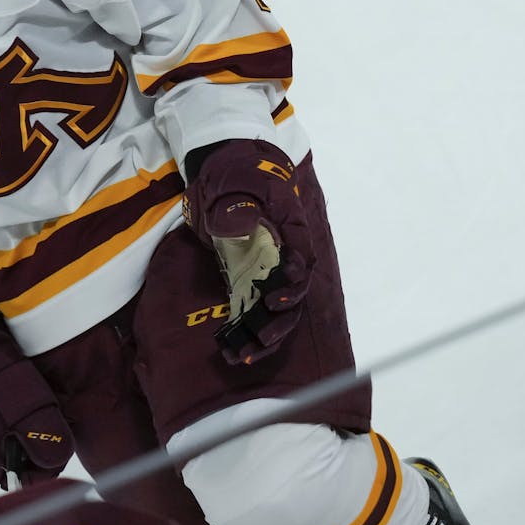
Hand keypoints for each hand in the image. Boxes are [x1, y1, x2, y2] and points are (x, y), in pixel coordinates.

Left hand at [184, 139, 313, 364]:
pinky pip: (252, 308)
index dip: (293, 282)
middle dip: (280, 319)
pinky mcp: (247, 278)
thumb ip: (236, 206)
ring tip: (245, 356)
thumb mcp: (234, 181)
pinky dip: (246, 330)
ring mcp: (266, 268)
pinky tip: (232, 351)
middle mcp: (284, 255)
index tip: (276, 297)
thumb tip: (239, 225)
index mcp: (290, 229)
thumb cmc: (235, 171)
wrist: (223, 168)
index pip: (300, 260)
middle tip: (263, 337)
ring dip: (264, 334)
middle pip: (292, 293)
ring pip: (275, 309)